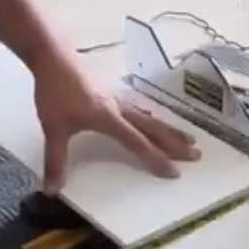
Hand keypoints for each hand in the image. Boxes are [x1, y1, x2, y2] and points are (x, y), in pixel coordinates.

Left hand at [32, 48, 201, 192]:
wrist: (54, 58)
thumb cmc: (55, 92)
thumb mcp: (53, 128)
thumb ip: (55, 160)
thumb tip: (52, 190)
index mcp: (110, 119)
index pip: (138, 143)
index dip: (156, 159)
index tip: (175, 172)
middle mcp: (119, 109)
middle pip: (153, 128)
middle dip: (174, 143)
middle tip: (196, 154)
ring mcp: (116, 99)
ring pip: (149, 117)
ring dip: (168, 130)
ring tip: (187, 138)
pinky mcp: (110, 94)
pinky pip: (140, 109)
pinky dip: (153, 118)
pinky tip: (152, 119)